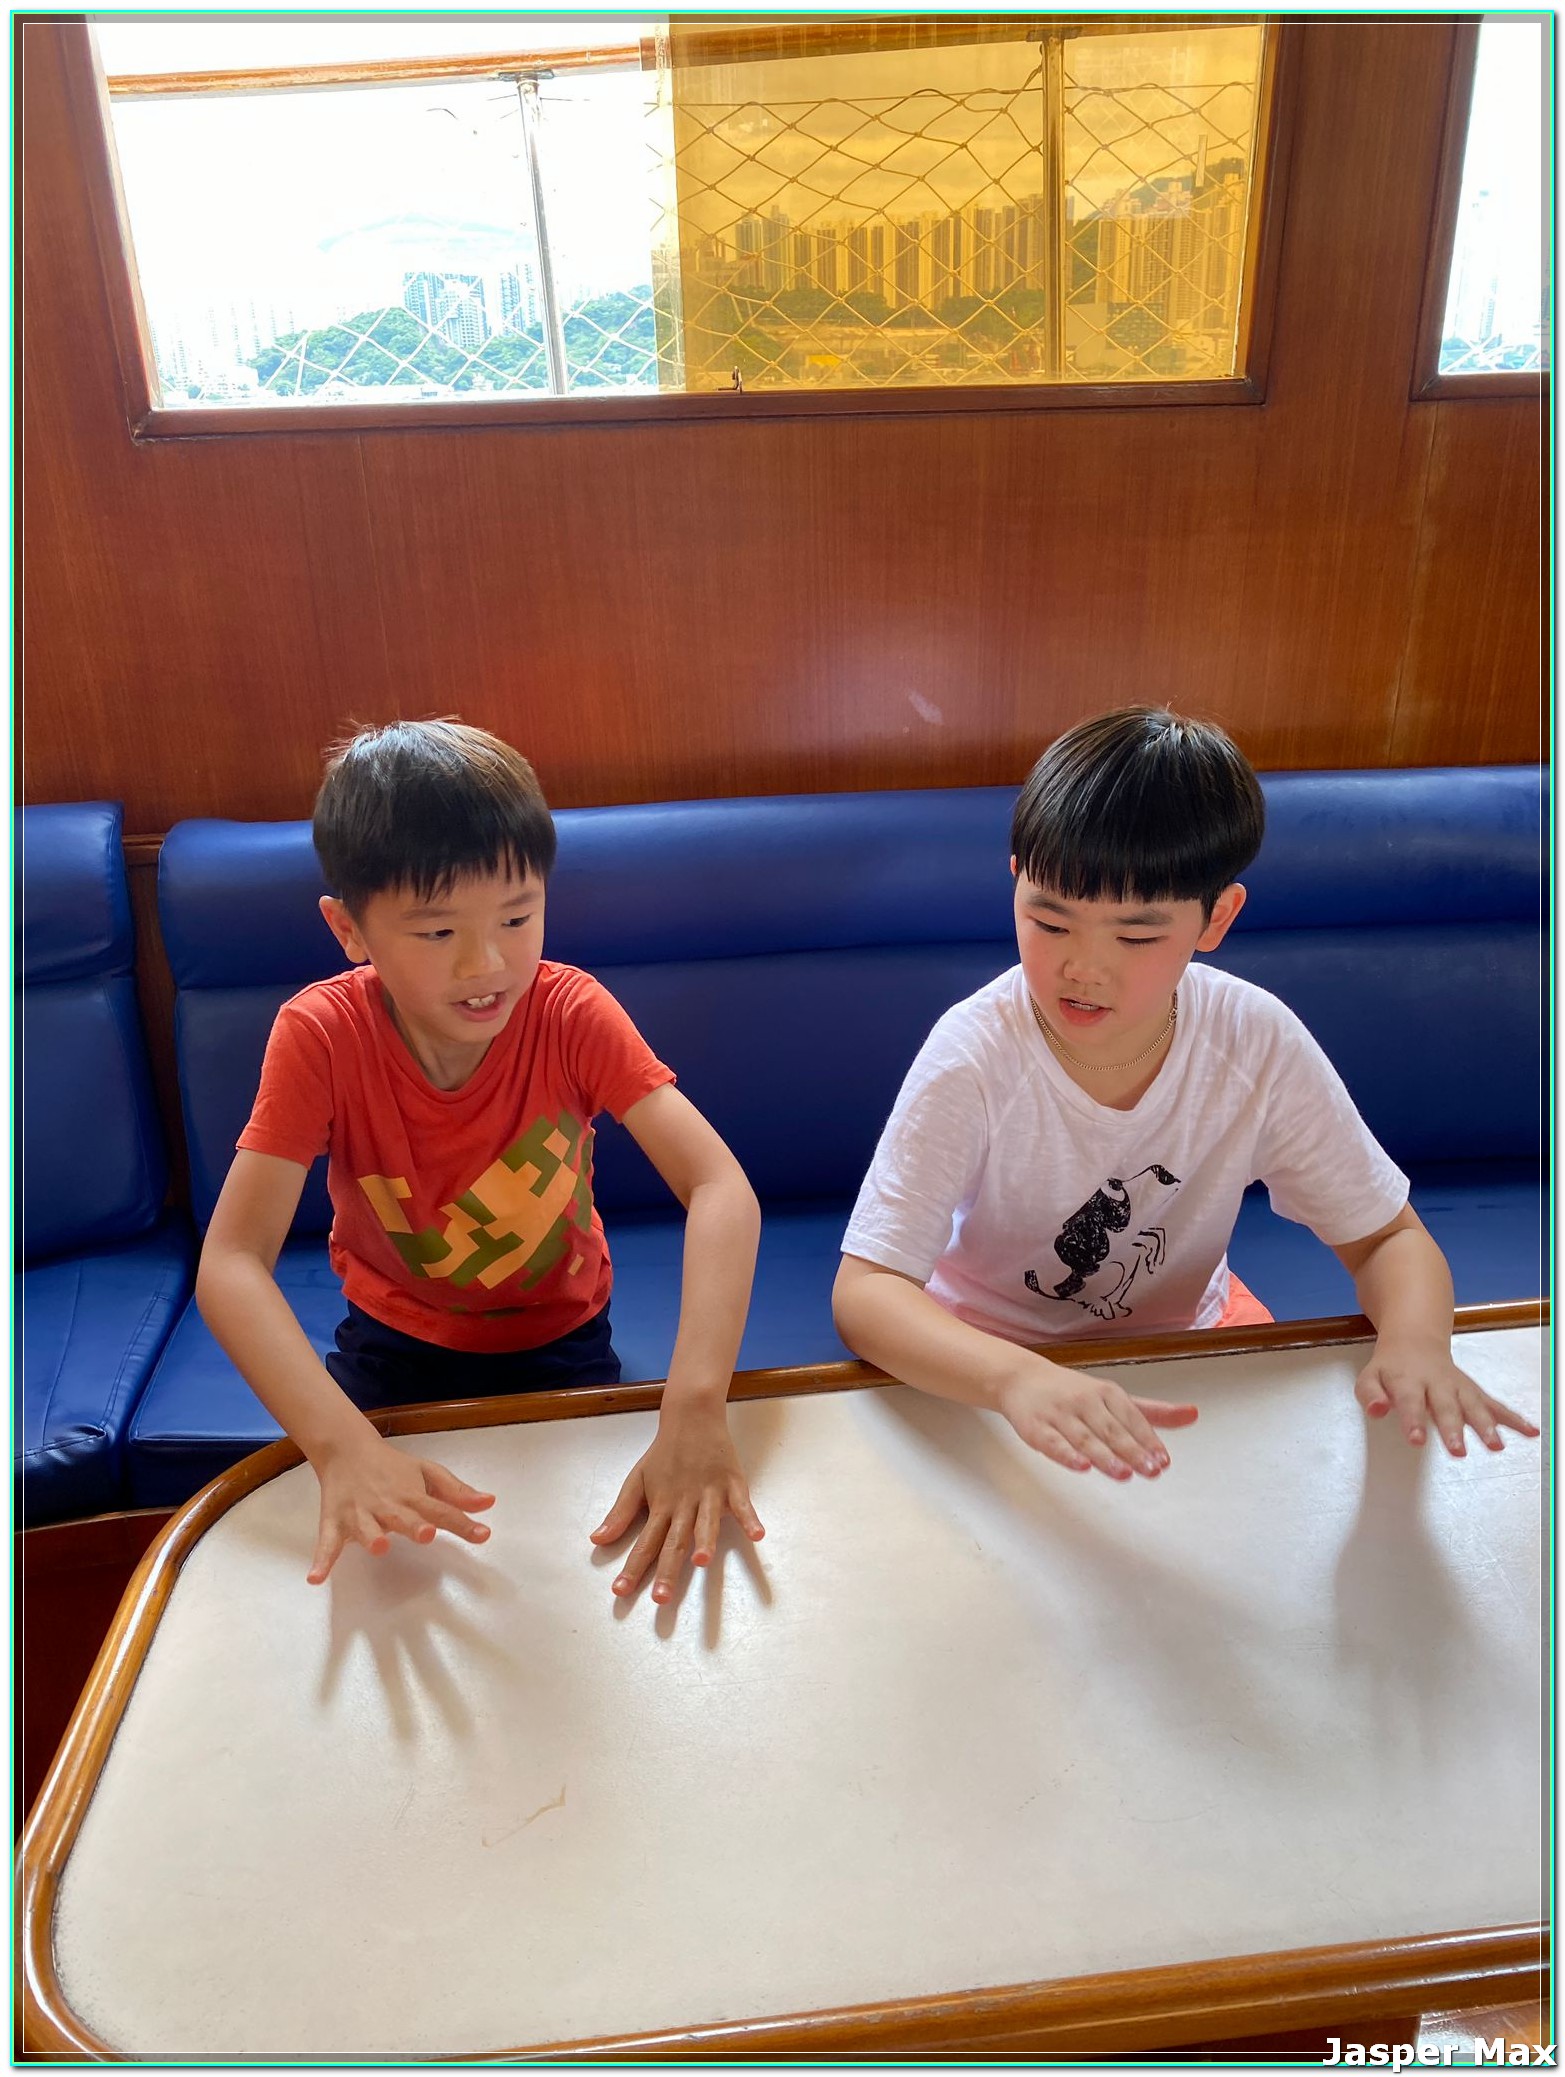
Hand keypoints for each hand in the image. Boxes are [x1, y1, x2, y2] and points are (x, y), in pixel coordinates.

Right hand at [307, 1431, 495, 1583]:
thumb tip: (489, 1503)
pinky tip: (316, 1577)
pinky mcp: (334, 1522)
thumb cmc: (393, 1467)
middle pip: (402, 1517)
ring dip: (371, 1536)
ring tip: (379, 1546)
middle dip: (414, 1526)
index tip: (483, 1535)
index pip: (441, 1510)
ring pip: (365, 1528)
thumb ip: (456, 1491)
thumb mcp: (427, 1472)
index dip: (462, 1524)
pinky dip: (321, 1559)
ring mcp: (359, 1514)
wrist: (346, 1449)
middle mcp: (387, 1505)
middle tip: (426, 1534)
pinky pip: (327, 1543)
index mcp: (412, 1495)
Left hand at [590, 1402, 763, 1603]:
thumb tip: (597, 1540)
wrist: (691, 1418)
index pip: (645, 1543)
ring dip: (704, 1540)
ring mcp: (709, 1493)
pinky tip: (757, 1535)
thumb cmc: (663, 1454)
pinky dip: (749, 1518)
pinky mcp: (731, 1483)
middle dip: (668, 1571)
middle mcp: (683, 1504)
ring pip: (706, 1522)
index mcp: (660, 1506)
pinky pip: (742, 1503)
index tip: (620, 1592)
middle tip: (661, 1599)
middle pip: (674, 1541)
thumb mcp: (637, 1480)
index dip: (633, 1568)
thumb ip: (620, 1513)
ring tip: (701, 1561)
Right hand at [996, 1358, 1198, 1479]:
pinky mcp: (1036, 1429)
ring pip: (1085, 1438)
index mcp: (1106, 1393)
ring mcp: (1060, 1415)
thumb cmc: (1072, 1392)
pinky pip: (1053, 1443)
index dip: (1148, 1440)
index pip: (1132, 1418)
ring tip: (1124, 1473)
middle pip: (1111, 1430)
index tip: (1163, 1460)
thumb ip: (1152, 1412)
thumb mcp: (1114, 1397)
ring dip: (1105, 1456)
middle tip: (1151, 1470)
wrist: (1021, 1378)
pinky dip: (1067, 1455)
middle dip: (1132, 1450)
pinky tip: (1082, 1466)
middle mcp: (1084, 1402)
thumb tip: (1193, 1414)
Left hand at [1354, 1339, 1539, 1454]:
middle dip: (1453, 1428)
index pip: (1411, 1401)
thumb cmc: (1391, 1366)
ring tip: (1496, 1446)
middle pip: (1446, 1407)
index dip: (1413, 1420)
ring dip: (1486, 1425)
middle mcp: (1437, 1383)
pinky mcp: (1474, 1391)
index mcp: (1409, 1380)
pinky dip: (1513, 1418)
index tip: (1416, 1440)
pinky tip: (1531, 1432)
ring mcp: (1459, 1387)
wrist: (1415, 1339)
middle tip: (1458, 1451)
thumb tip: (1377, 1411)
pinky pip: (1495, 1405)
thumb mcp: (1370, 1376)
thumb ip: (1370, 1394)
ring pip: (1474, 1405)